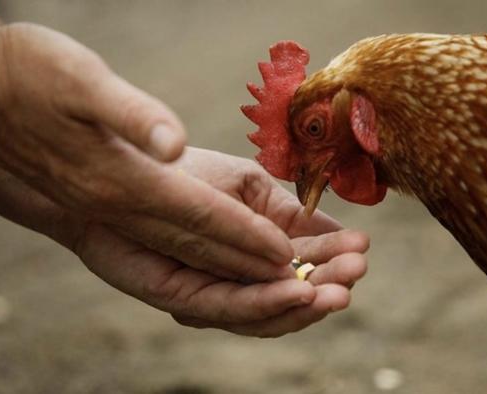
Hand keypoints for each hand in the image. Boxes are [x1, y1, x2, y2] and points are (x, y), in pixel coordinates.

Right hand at [0, 23, 298, 280]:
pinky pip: (172, 251)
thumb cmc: (30, 79)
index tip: (286, 250)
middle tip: (302, 286)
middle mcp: (121, 211)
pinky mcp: (113, 216)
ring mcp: (116, 219)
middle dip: (253, 268)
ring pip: (189, 258)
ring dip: (237, 274)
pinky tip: (234, 263)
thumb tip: (173, 144)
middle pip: (202, 250)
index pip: (200, 216)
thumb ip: (128, 115)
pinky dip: (210, 262)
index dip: (246, 234)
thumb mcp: (77, 81)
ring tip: (281, 284)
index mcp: (121, 182)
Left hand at [0, 163, 368, 336]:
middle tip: (357, 272)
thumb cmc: (185, 175)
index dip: (334, 256)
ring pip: (269, 312)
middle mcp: (242, 276)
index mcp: (259, 247)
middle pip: (293, 292)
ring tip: (337, 292)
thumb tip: (331, 231)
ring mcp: (217, 292)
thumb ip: (283, 212)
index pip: (304, 259)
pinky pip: (232, 309)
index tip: (363, 247)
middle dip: (328, 284)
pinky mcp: (188, 302)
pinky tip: (296, 292)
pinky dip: (266, 305)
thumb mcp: (247, 185)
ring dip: (306, 304)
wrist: (123, 174)